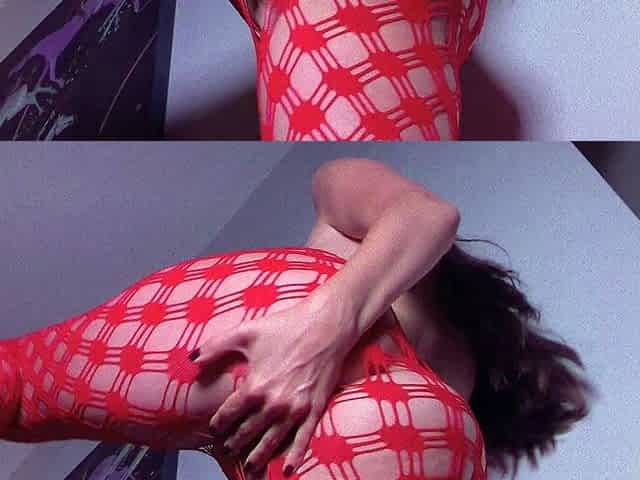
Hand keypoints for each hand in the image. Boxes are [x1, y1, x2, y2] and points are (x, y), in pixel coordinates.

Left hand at [192, 296, 354, 476]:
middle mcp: (273, 404)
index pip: (229, 414)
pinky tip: (289, 470)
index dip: (218, 424)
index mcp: (254, 387)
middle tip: (227, 450)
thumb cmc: (286, 326)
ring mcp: (295, 410)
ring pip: (271, 441)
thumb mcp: (246, 332)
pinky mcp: (314, 410)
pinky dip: (295, 457)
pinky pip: (303, 440)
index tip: (214, 429)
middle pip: (248, 432)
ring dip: (258, 455)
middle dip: (235, 443)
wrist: (326, 326)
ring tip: (249, 465)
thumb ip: (215, 346)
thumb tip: (192, 358)